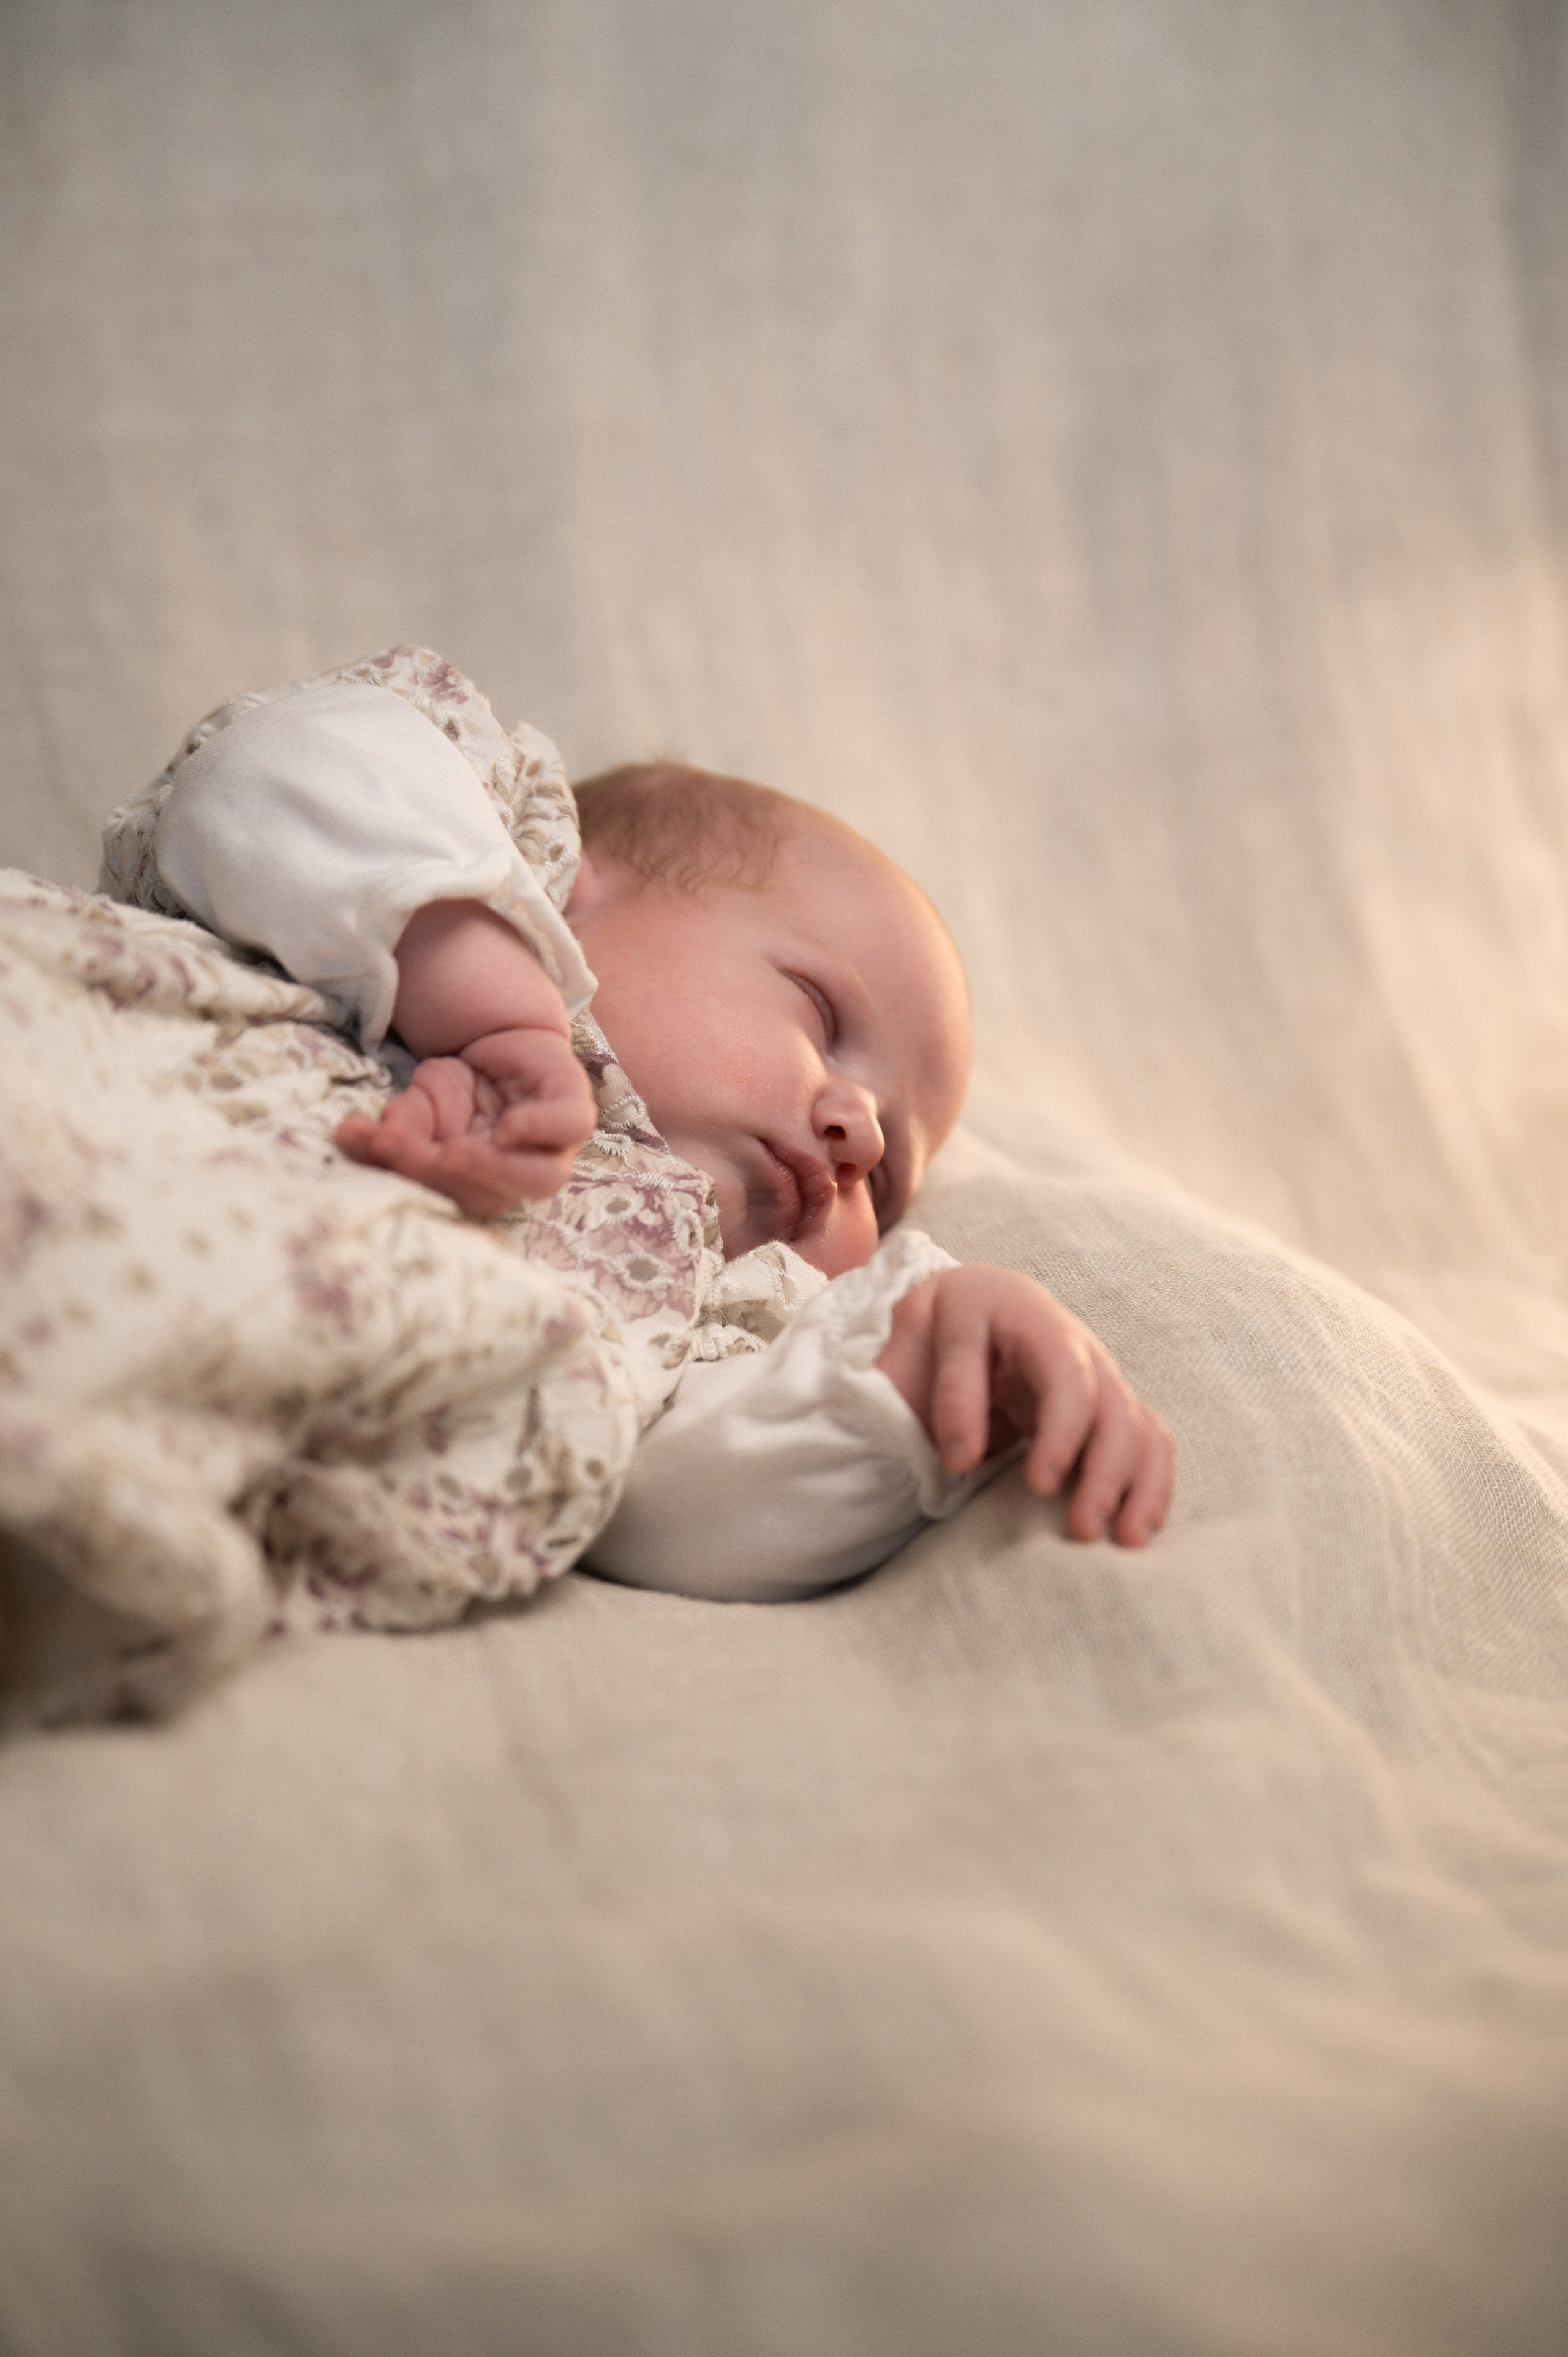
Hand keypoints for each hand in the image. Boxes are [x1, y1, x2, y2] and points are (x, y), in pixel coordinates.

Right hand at [336, 1025, 596, 1217]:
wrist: (500, 1036)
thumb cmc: (458, 1085)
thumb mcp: (418, 1104)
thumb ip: (394, 1128)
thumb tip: (349, 1136)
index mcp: (485, 1185)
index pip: (452, 1197)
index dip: (412, 1178)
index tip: (375, 1148)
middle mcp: (522, 1175)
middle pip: (492, 1197)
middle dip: (445, 1179)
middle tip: (406, 1154)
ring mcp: (554, 1145)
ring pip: (541, 1177)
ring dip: (494, 1169)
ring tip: (454, 1152)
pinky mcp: (574, 1106)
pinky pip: (571, 1126)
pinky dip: (541, 1128)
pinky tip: (508, 1127)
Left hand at [876, 1264, 1173, 1545]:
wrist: (963, 1307)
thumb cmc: (936, 1329)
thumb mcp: (919, 1340)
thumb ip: (945, 1393)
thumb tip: (962, 1460)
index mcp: (1028, 1316)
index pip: (1066, 1374)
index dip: (1061, 1432)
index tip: (1040, 1486)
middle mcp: (1077, 1344)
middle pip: (1113, 1406)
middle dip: (1104, 1471)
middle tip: (1081, 1529)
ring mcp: (1097, 1375)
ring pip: (1138, 1426)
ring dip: (1136, 1485)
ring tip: (1123, 1540)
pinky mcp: (1106, 1406)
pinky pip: (1146, 1441)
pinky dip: (1149, 1483)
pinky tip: (1135, 1526)